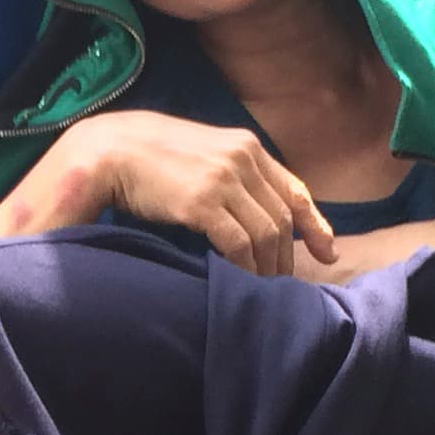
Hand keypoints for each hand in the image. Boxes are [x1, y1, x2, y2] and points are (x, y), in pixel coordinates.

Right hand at [61, 111, 335, 275]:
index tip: (326, 252)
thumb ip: (229, 173)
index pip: (293, 189)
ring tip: (264, 288)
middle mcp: (242, 158)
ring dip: (269, 266)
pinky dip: (246, 267)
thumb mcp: (201, 155)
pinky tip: (242, 281)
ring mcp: (224, 179)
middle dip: (288, 255)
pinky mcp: (203, 202)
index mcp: (245, 146)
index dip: (314, 224)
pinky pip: (240, 244)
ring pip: (266, 233)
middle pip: (282, 217)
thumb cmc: (148, 157)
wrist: (108, 150)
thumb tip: (247, 208)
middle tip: (284, 283)